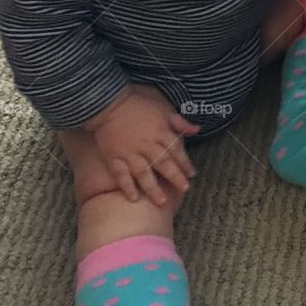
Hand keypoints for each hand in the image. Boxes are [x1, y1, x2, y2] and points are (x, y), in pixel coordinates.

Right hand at [86, 86, 200, 205]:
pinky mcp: (114, 158)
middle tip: (184, 189)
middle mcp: (147, 145)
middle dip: (175, 178)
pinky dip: (127, 187)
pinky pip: (121, 175)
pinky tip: (134, 198)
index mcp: (160, 132)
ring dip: (153, 188)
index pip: (176, 150)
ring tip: (162, 201)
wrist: (108, 104)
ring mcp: (129, 153)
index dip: (185, 163)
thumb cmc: (138, 105)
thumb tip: (196, 130)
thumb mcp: (163, 108)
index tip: (192, 174)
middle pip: (163, 164)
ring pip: (144, 174)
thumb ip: (179, 122)